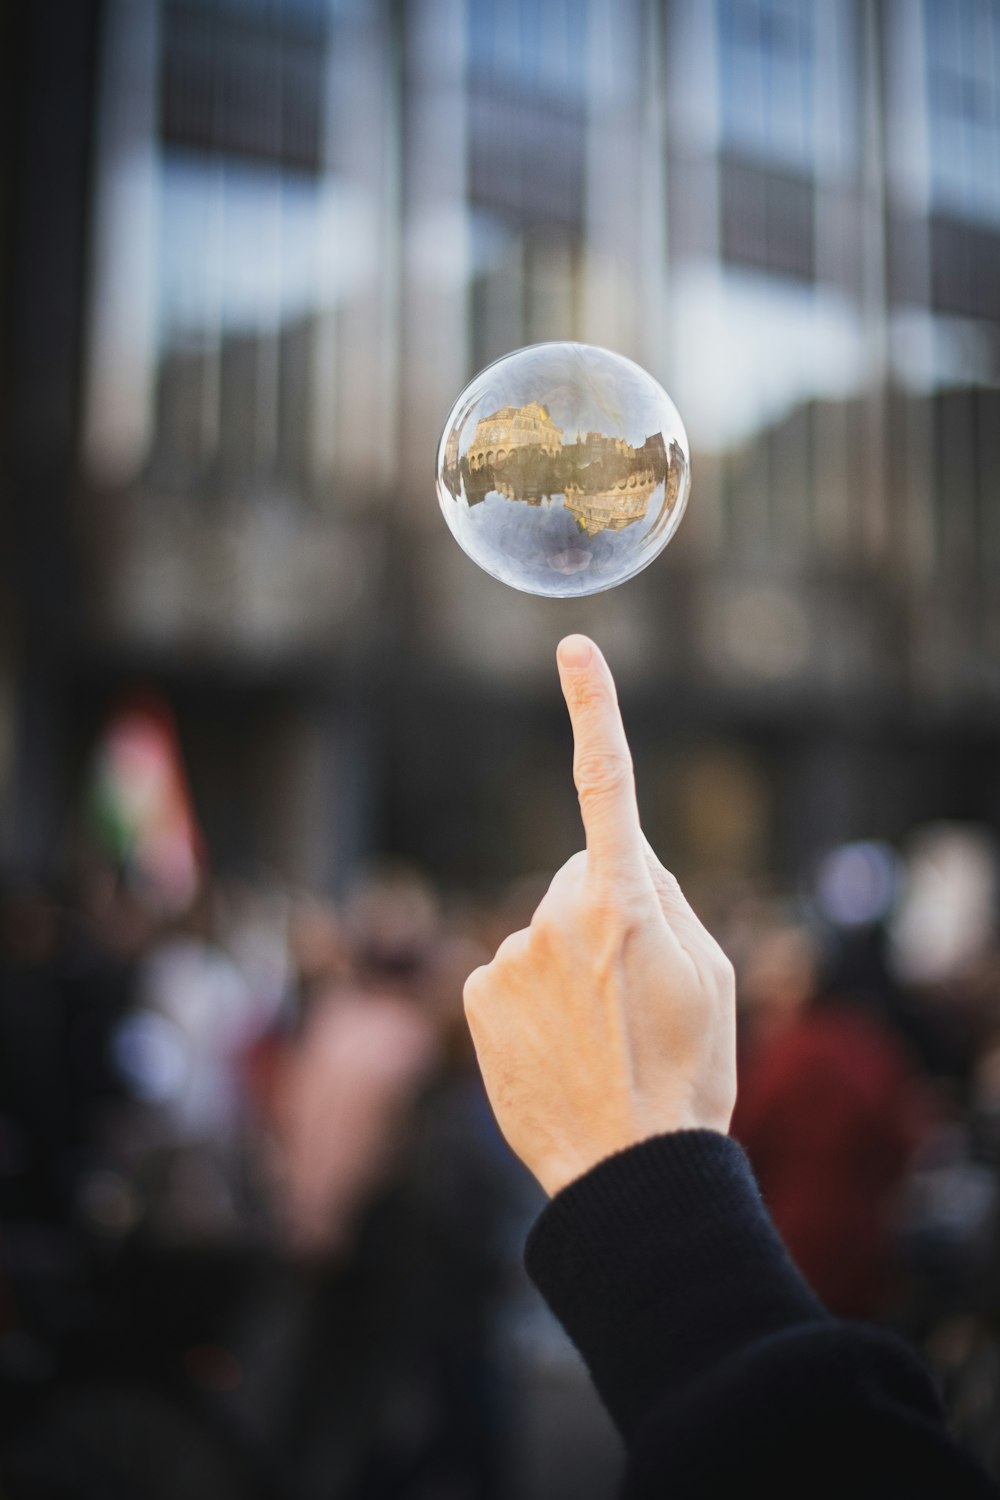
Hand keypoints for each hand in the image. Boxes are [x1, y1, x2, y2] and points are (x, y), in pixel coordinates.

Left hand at [463, 634, 736, 1195]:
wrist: (627, 1168)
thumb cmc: (686, 1072)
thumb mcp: (709, 976)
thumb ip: (666, 900)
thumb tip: (627, 864)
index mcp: (624, 902)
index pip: (607, 786)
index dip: (594, 712)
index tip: (575, 650)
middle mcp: (555, 916)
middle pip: (580, 879)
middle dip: (603, 912)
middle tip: (633, 990)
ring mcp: (508, 956)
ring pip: (545, 931)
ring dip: (568, 963)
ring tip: (598, 1033)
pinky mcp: (476, 994)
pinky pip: (509, 970)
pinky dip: (531, 996)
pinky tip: (557, 1046)